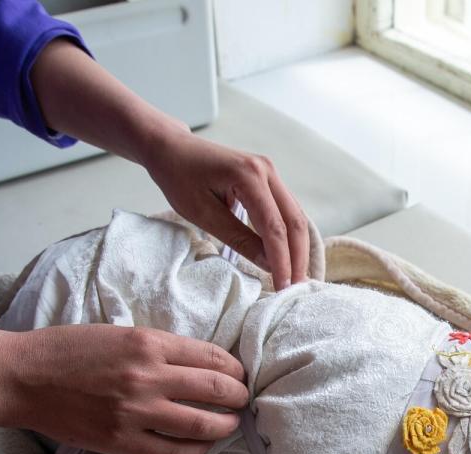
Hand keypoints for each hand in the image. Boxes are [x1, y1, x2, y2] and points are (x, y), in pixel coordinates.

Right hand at [1, 324, 248, 453]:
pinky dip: (197, 449)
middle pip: (216, 389)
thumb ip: (157, 348)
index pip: (212, 357)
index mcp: (148, 343)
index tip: (239, 374)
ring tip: (230, 423)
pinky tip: (202, 445)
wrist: (22, 378)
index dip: (234, 368)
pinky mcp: (122, 440)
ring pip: (202, 423)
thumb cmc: (66, 351)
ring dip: (225, 425)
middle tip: (243, 399)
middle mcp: (148, 376)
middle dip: (238, 396)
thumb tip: (198, 364)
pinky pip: (174, 451)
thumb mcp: (119, 334)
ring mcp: (136, 411)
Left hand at [144, 130, 310, 288]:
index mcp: (249, 176)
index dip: (281, 260)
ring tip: (295, 276)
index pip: (274, 227)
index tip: (282, 287)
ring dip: (297, 248)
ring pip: (295, 216)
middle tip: (296, 287)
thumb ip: (239, 239)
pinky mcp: (267, 178)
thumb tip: (268, 264)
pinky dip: (289, 235)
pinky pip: (286, 210)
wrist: (172, 149)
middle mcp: (266, 170)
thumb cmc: (179, 177)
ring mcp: (269, 172)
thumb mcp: (203, 214)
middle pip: (294, 221)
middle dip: (298, 257)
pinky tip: (288, 255)